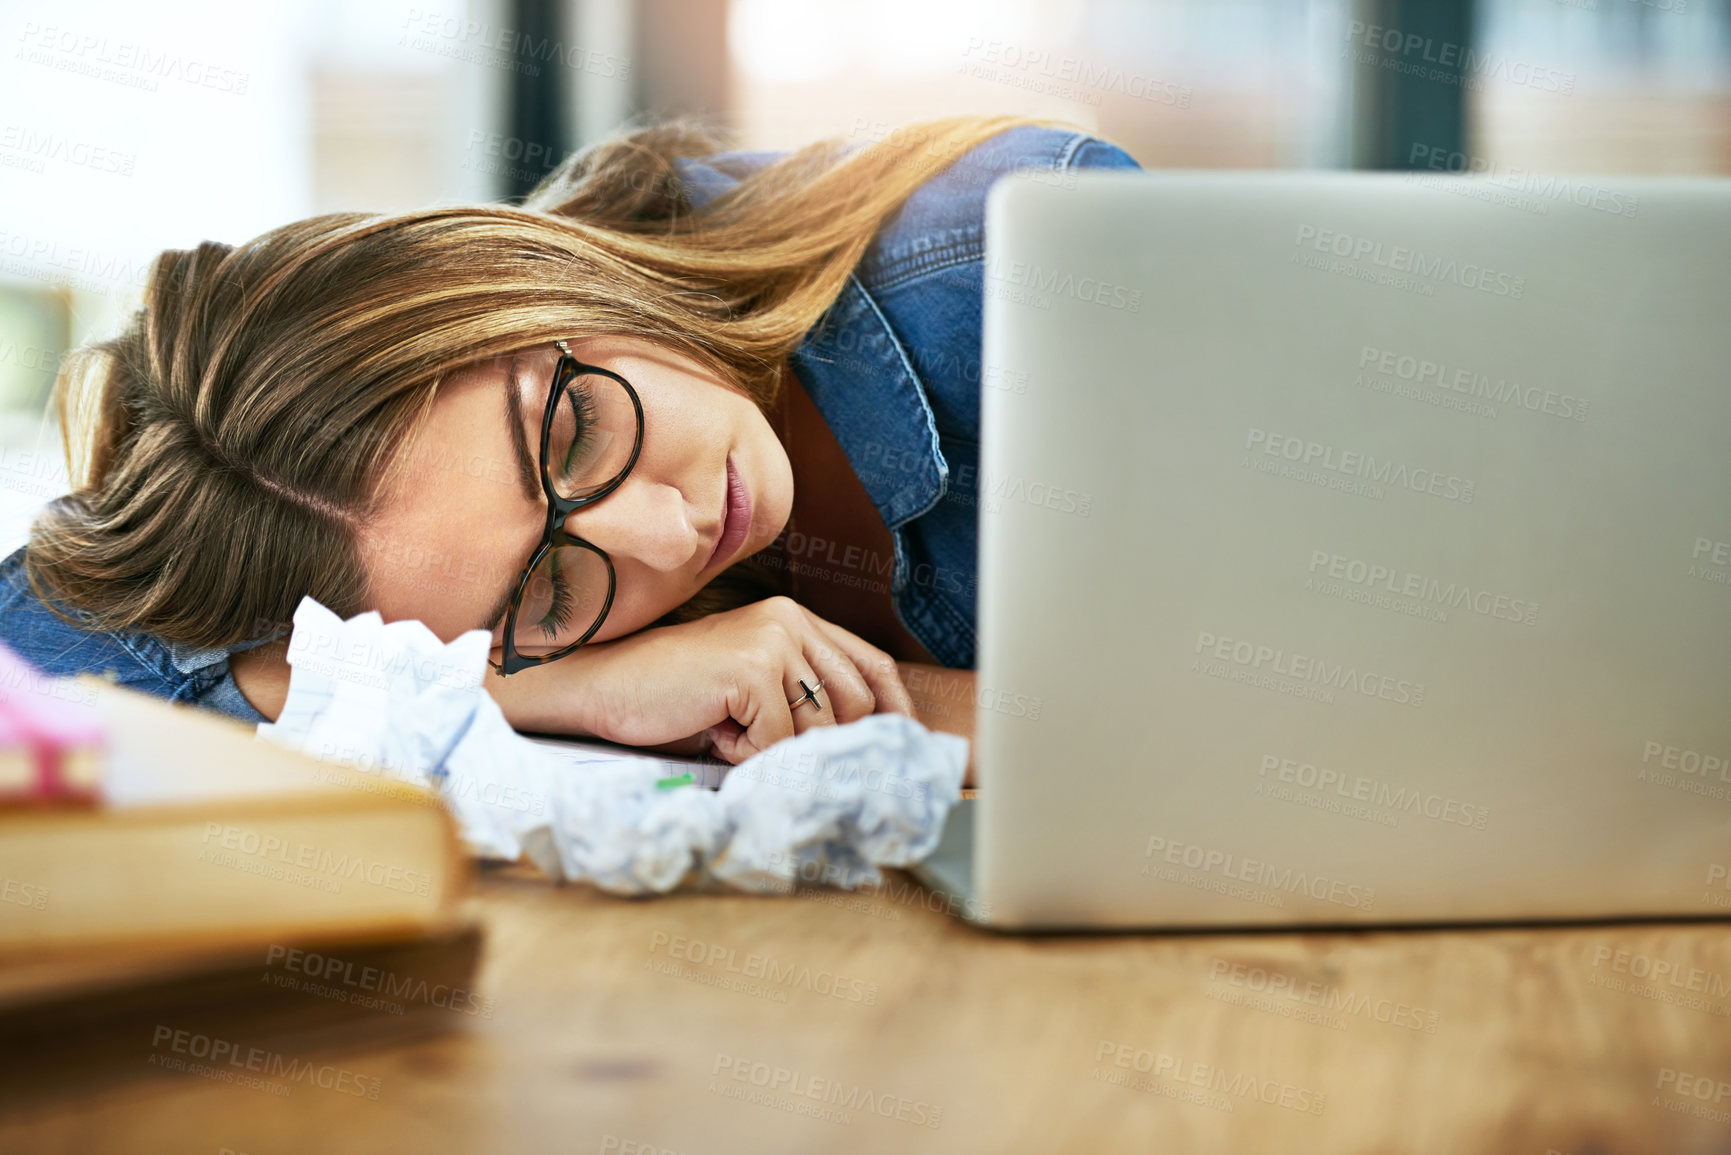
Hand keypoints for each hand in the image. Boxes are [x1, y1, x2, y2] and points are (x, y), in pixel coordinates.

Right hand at [489, 597, 913, 763]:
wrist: (603, 686)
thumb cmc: (675, 695)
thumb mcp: (752, 688)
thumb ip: (804, 697)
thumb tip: (865, 744)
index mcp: (796, 618)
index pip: (872, 665)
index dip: (892, 709)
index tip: (898, 745)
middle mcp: (791, 621)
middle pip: (853, 705)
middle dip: (819, 744)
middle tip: (760, 745)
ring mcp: (772, 640)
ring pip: (818, 729)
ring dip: (775, 749)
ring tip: (728, 731)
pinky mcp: (751, 668)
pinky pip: (777, 741)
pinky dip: (745, 754)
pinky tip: (712, 732)